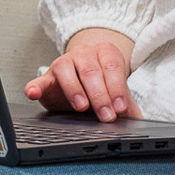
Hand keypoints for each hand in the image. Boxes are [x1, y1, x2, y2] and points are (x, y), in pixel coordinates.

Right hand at [24, 27, 142, 121]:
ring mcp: (63, 63)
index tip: (120, 108)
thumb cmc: (102, 83)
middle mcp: (83, 54)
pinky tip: (34, 94)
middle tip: (106, 115)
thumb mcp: (117, 92)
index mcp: (105, 53)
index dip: (117, 88)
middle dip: (100, 96)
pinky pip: (38, 81)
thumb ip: (128, 105)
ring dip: (74, 90)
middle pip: (91, 71)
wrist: (82, 75)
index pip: (112, 67)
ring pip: (66, 71)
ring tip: (82, 106)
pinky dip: (34, 87)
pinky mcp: (46, 77)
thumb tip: (140, 121)